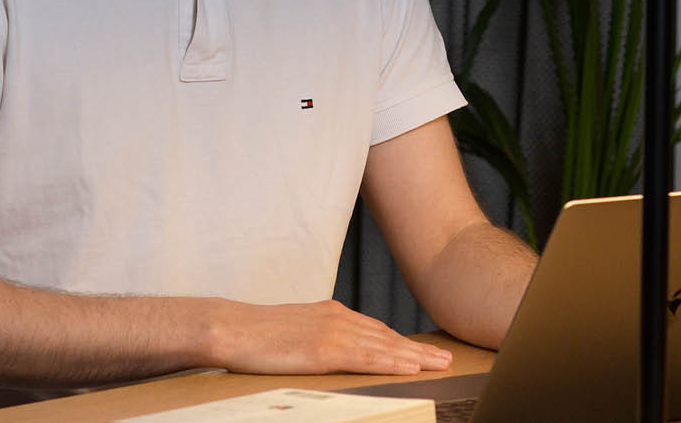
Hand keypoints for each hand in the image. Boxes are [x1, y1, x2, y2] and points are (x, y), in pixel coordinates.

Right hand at [209, 298, 452, 375]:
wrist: (234, 328)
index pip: (375, 330)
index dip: (401, 342)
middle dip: (417, 349)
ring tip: (439, 364)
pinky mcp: (324, 349)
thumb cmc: (258, 335)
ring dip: (414, 356)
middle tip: (445, 358)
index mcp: (330, 313)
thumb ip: (318, 338)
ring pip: (383, 346)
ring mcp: (332, 332)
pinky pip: (366, 357)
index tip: (423, 351)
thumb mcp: (295, 332)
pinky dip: (392, 361)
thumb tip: (332, 354)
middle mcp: (337, 318)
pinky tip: (410, 367)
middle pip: (386, 336)